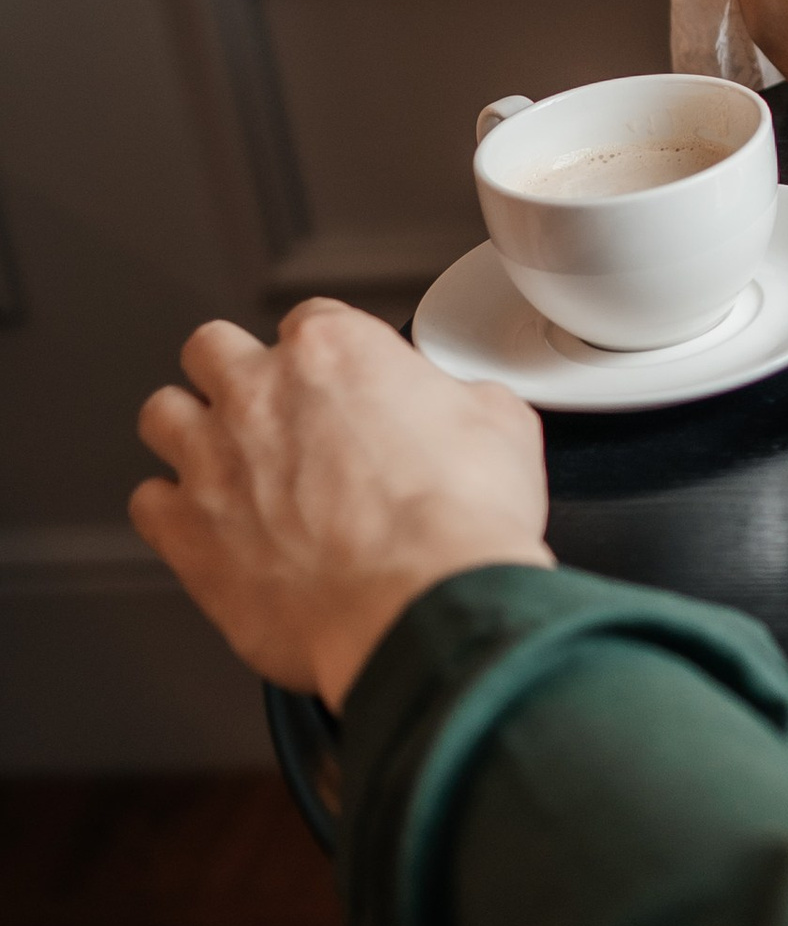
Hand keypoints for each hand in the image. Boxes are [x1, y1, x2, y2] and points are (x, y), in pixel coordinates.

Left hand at [131, 300, 552, 712]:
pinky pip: (147, 503)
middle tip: (271, 414)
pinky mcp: (186, 535)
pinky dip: (172, 513)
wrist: (422, 606)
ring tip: (226, 465)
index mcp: (334, 350)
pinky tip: (209, 530)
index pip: (309, 319)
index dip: (328, 355)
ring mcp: (212, 461)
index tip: (341, 386)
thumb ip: (460, 399)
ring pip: (161, 413)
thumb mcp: (501, 425)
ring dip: (190, 432)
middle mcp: (260, 392)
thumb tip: (458, 408)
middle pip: (212, 348)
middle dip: (237, 374)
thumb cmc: (460, 521)